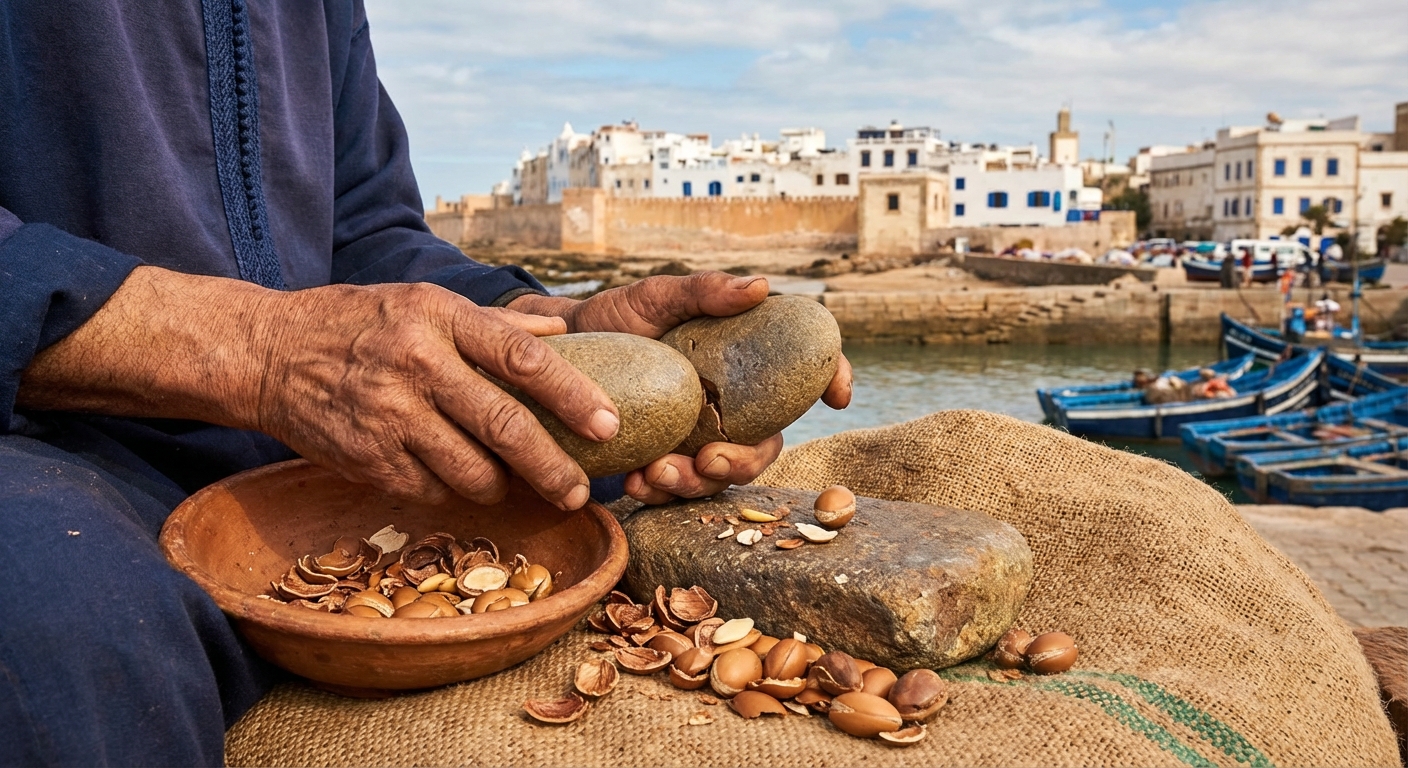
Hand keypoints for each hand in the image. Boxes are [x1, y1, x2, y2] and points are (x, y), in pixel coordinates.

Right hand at [20, 269, 619, 509]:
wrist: (267, 353)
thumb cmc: (359, 322)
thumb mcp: (422, 302)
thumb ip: (494, 322)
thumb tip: (563, 331)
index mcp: (439, 317)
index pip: (523, 357)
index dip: (572, 395)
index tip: (608, 425)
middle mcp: (416, 364)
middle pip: (504, 426)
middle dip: (553, 467)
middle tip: (581, 490)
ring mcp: (388, 415)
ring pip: (471, 470)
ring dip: (506, 486)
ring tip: (522, 486)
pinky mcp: (366, 458)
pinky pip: (431, 490)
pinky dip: (456, 493)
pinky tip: (465, 484)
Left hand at [509, 272, 852, 502]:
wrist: (557, 353)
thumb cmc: (615, 319)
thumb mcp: (654, 297)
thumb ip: (704, 291)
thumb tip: (760, 287)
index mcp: (739, 364)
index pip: (801, 371)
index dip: (831, 378)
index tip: (837, 395)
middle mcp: (727, 406)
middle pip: (764, 445)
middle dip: (743, 463)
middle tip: (708, 460)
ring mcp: (695, 439)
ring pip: (719, 477)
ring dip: (695, 485)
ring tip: (653, 474)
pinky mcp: (661, 462)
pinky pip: (674, 491)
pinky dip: (658, 494)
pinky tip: (633, 483)